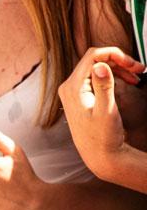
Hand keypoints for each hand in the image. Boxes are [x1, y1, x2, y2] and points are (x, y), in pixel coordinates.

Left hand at [57, 47, 139, 179]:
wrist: (99, 155)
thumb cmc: (103, 136)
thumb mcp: (106, 110)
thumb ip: (103, 86)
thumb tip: (100, 65)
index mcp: (72, 88)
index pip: (92, 56)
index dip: (114, 54)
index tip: (133, 64)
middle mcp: (69, 87)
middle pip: (95, 60)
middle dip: (119, 61)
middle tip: (140, 69)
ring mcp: (73, 92)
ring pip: (97, 68)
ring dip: (119, 69)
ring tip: (137, 77)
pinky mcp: (80, 96)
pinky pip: (97, 78)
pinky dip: (113, 77)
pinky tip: (128, 82)